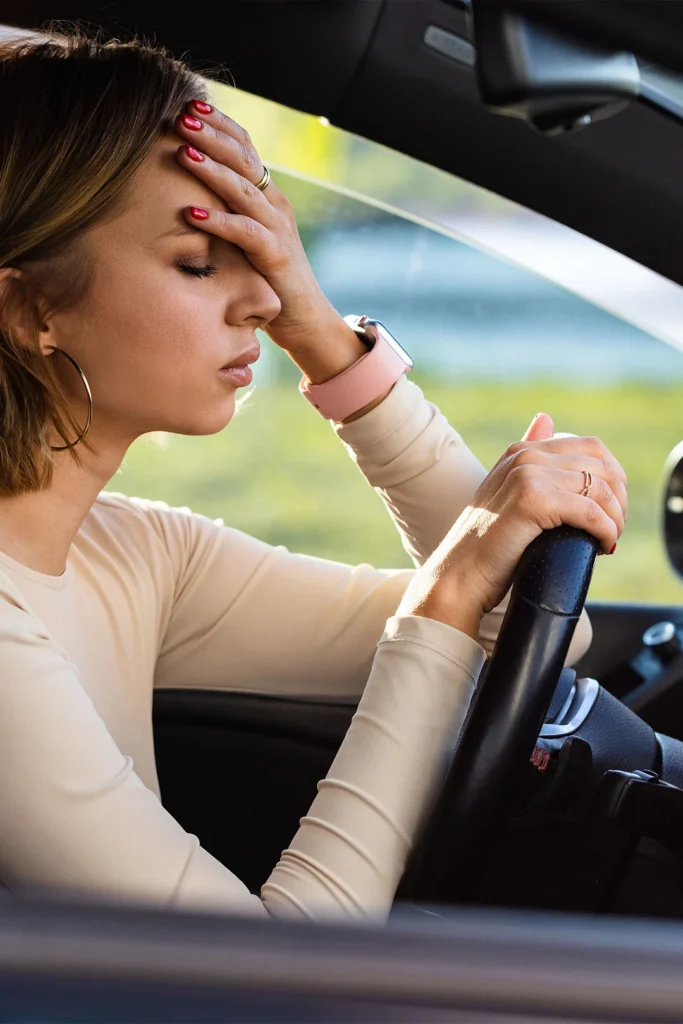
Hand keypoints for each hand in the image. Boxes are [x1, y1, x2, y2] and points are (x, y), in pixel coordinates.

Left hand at [173, 101, 341, 352]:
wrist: (304, 319)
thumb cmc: (267, 280)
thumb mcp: (244, 238)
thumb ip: (225, 212)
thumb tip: (183, 194)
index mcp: (268, 195)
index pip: (245, 147)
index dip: (219, 124)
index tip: (188, 105)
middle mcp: (275, 204)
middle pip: (244, 158)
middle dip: (211, 135)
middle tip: (180, 116)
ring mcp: (278, 229)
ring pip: (243, 189)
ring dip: (211, 169)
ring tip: (182, 153)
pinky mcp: (275, 256)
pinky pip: (245, 232)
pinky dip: (218, 221)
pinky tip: (190, 212)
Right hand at [396, 413, 627, 639]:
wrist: (458, 577)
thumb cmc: (486, 547)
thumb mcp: (507, 493)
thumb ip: (529, 461)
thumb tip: (546, 419)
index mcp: (522, 451)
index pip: (592, 447)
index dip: (613, 479)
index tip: (612, 510)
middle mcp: (525, 456)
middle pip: (602, 465)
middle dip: (618, 500)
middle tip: (614, 529)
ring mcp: (527, 475)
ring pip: (601, 489)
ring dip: (615, 518)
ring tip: (608, 540)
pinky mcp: (532, 500)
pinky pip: (590, 512)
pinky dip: (605, 531)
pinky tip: (603, 546)